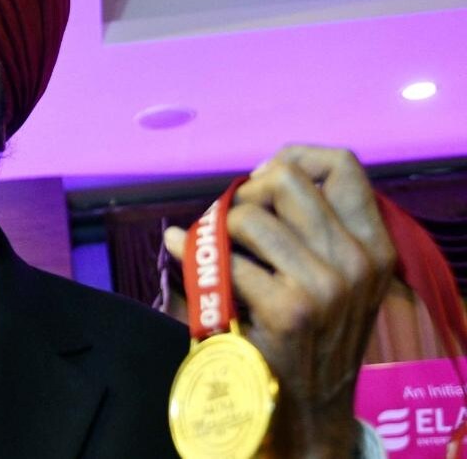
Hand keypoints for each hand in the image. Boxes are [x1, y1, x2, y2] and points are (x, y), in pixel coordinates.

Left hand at [165, 145, 395, 458]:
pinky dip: (192, 252)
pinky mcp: (288, 309)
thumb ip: (312, 225)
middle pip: (286, 178)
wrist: (309, 404)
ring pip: (248, 214)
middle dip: (246, 192)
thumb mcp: (337, 275)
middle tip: (231, 220)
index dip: (293, 157)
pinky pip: (223, 257)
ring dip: (216, 226)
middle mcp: (357, 260)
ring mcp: (325, 286)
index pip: (343, 164)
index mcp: (375, 244)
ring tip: (212, 248)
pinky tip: (184, 256)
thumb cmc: (312, 331)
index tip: (263, 179)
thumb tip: (257, 173)